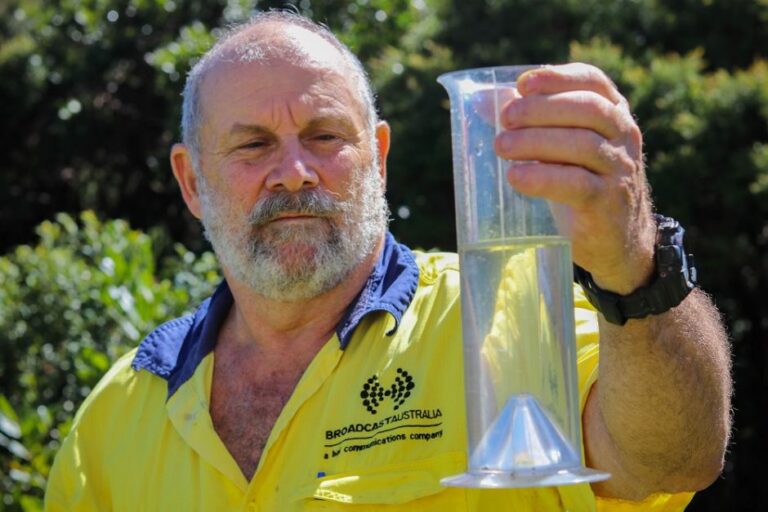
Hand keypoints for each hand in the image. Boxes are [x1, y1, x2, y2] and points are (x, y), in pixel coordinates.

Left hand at [494, 63, 655, 293]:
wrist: (617, 240)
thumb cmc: (580, 184)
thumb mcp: (560, 149)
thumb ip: (529, 123)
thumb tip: (482, 101)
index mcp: (613, 113)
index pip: (593, 81)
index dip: (558, 77)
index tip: (523, 84)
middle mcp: (623, 136)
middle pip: (587, 109)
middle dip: (541, 109)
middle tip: (505, 119)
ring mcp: (620, 170)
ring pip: (582, 145)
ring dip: (536, 142)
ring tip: (502, 146)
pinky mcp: (608, 203)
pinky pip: (578, 185)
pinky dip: (543, 178)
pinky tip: (516, 177)